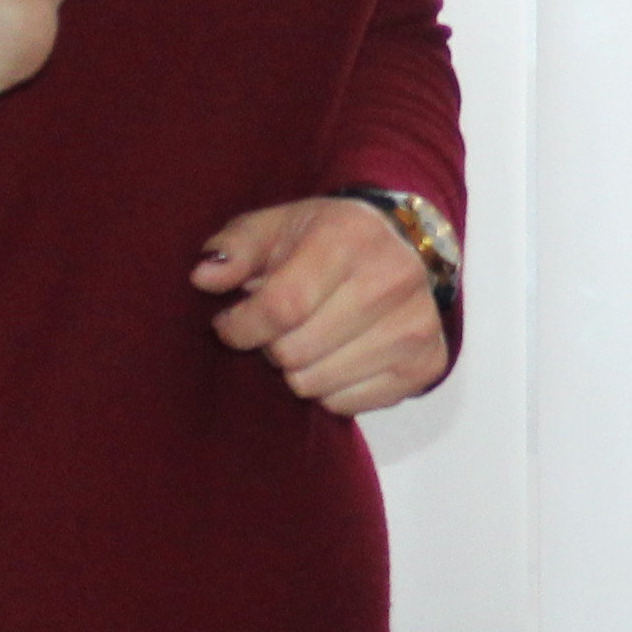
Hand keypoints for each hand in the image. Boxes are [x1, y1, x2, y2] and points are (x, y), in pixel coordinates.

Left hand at [193, 199, 451, 417]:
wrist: (409, 243)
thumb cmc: (331, 238)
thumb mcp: (278, 226)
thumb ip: (236, 248)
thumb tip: (204, 276)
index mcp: (351, 238)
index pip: (283, 305)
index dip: (242, 326)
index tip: (230, 323)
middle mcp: (392, 280)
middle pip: (295, 352)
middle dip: (271, 344)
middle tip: (281, 326)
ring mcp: (415, 326)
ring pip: (316, 384)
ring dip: (299, 368)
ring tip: (311, 337)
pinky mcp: (427, 364)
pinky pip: (348, 404)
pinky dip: (331, 388)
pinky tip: (339, 355)